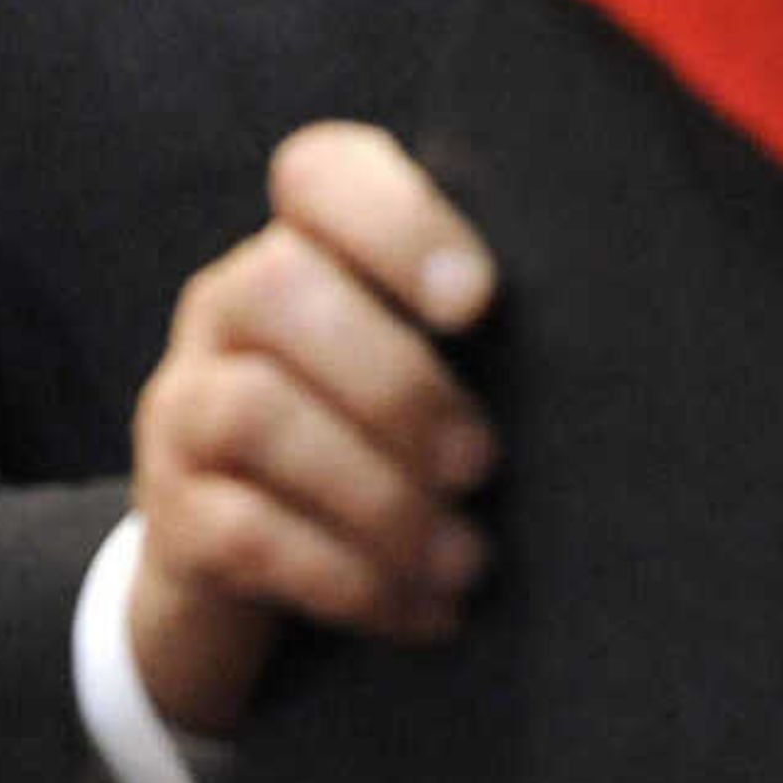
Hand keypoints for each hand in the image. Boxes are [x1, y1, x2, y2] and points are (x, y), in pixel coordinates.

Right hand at [124, 121, 499, 736]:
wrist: (243, 561)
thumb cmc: (383, 439)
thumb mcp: (420, 363)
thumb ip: (469, 331)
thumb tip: (609, 339)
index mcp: (302, 245)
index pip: (318, 172)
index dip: (396, 219)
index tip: (479, 299)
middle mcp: (226, 305)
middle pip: (281, 288)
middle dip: (396, 382)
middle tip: (482, 464)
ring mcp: (184, 407)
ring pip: (257, 413)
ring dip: (379, 495)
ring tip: (467, 560)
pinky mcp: (173, 516)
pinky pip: (245, 532)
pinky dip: (348, 577)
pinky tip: (424, 610)